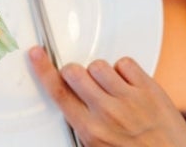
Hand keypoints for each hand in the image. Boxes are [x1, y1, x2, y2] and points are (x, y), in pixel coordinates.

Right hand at [29, 47, 185, 146]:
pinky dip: (123, 70)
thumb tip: (69, 101)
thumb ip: (82, 124)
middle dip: (73, 73)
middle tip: (81, 82)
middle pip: (74, 72)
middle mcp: (107, 112)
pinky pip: (124, 63)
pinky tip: (126, 83)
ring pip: (97, 65)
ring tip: (109, 87)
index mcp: (91, 130)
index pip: (58, 92)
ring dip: (99, 73)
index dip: (43, 70)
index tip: (37, 55)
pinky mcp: (148, 88)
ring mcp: (129, 98)